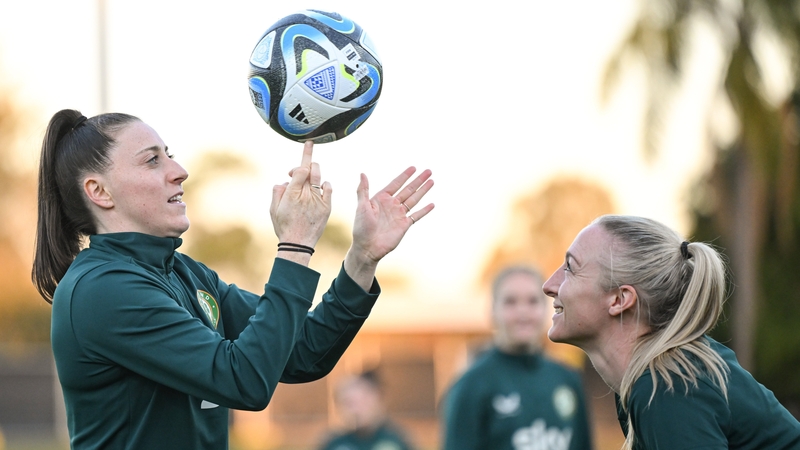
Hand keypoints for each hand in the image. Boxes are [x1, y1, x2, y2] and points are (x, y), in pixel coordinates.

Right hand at [270, 141, 331, 259]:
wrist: (298, 244)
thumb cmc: (283, 226)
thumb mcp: (273, 208)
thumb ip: (278, 191)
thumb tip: (286, 180)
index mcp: (292, 192)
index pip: (300, 168)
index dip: (302, 157)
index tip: (302, 155)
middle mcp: (306, 193)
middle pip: (311, 168)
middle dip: (307, 162)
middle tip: (300, 169)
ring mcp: (318, 199)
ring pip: (319, 176)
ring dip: (315, 171)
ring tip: (310, 174)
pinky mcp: (326, 206)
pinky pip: (328, 187)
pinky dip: (324, 184)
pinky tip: (320, 186)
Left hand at [344, 167, 433, 288]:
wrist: (367, 247)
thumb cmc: (361, 227)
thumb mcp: (361, 206)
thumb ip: (363, 190)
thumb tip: (362, 173)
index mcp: (381, 199)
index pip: (396, 184)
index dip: (405, 176)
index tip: (413, 168)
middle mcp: (392, 205)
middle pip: (408, 189)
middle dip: (418, 180)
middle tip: (428, 171)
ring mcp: (399, 215)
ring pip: (414, 199)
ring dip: (423, 190)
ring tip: (432, 181)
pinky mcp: (404, 225)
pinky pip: (416, 216)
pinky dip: (424, 210)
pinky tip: (432, 204)